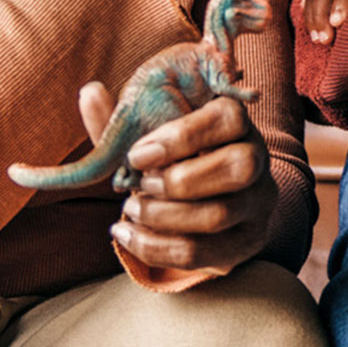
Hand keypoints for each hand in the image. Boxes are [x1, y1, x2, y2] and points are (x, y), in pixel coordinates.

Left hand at [77, 84, 274, 273]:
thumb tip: (89, 93)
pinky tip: (128, 234)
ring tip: (131, 209)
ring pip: (218, 215)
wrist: (204, 207)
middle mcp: (258, 162)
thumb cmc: (174, 161)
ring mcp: (256, 206)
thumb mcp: (152, 138)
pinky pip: (201, 254)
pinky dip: (154, 247)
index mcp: (238, 123)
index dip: (182, 136)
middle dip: (178, 180)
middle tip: (140, 184)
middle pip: (237, 167)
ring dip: (161, 215)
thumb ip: (123, 120)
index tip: (137, 155)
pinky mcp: (244, 244)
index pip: (228, 119)